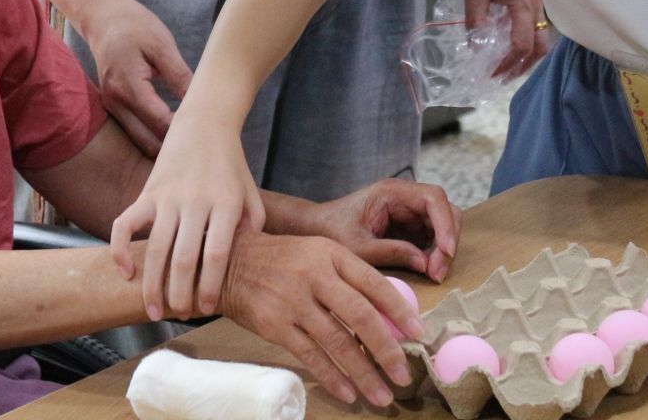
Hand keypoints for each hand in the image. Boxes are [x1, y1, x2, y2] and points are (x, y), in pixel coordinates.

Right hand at [75, 0, 193, 157]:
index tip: (209, 127)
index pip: (161, 123)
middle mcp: (115, 103)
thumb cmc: (134, 26)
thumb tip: (199, 101)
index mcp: (128, 87)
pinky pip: (135, 132)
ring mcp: (111, 108)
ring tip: (191, 137)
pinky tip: (175, 130)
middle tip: (203, 138)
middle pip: (149, 143)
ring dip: (164, 144)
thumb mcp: (162, 45)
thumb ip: (179, 75)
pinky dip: (154, 135)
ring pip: (141, 142)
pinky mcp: (113, 107)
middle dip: (174, 146)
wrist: (102, 17)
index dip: (186, 129)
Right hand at [110, 112, 264, 320]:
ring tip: (153, 311)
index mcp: (225, 203)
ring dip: (151, 285)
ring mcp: (167, 196)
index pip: (217, 253)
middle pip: (183, 257)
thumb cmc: (230, 166)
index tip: (207, 308)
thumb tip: (248, 265)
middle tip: (178, 316)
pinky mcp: (147, 192)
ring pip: (155, 248)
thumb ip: (253, 227)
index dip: (211, 285)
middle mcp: (195, 201)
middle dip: (179, 294)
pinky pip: (125, 224)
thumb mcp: (251, 193)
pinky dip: (119, 249)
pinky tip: (124, 273)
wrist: (204, 124)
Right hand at [220, 232, 424, 407]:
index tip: (418, 333)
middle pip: (360, 316)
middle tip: (404, 374)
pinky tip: (348, 392)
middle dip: (386, 349)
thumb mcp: (317, 254)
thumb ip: (348, 278)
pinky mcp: (274, 324)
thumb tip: (388, 314)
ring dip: (363, 372)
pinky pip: (310, 355)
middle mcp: (314, 275)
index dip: (399, 310)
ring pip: (337, 342)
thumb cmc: (282, 260)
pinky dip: (332, 376)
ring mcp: (293, 301)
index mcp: (331, 255)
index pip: (373, 283)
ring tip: (382, 394)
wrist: (229, 262)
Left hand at [307, 180, 460, 281]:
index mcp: (391, 192)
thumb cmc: (331, 232)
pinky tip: (426, 271)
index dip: (445, 223)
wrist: (315, 229)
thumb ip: (389, 252)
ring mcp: (409, 212)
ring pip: (442, 225)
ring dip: (443, 250)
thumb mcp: (357, 247)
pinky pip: (432, 238)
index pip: (433, 198)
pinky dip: (435, 254)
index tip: (447, 251)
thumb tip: (425, 263)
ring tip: (433, 275)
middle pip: (445, 210)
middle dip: (447, 240)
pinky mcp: (409, 227)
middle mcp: (405, 198)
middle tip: (438, 272)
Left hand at [459, 0, 547, 76]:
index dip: (507, 63)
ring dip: (525, 57)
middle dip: (522, 66)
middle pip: (539, 46)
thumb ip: (477, 20)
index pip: (521, 44)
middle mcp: (535, 6)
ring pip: (538, 38)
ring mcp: (533, 2)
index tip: (489, 74)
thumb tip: (477, 48)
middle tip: (502, 79)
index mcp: (524, 4)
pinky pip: (531, 28)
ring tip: (505, 69)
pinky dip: (523, 43)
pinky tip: (505, 48)